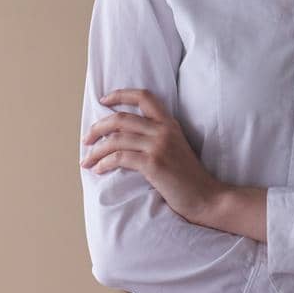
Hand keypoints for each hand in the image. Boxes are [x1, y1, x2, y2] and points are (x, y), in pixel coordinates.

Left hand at [81, 89, 222, 223]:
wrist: (207, 198)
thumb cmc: (188, 179)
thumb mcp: (176, 149)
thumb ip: (157, 139)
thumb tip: (124, 138)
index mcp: (170, 124)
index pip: (144, 97)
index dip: (121, 94)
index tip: (103, 100)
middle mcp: (163, 130)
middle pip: (121, 118)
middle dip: (98, 127)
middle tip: (86, 139)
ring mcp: (159, 146)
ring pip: (116, 138)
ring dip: (96, 149)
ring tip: (87, 160)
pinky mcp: (154, 163)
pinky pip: (120, 157)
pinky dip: (105, 163)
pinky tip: (99, 169)